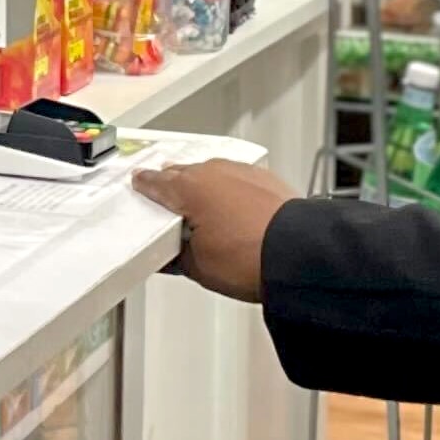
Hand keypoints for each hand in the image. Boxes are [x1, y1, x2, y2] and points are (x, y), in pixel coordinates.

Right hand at [138, 156, 292, 302]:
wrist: (300, 256)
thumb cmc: (251, 258)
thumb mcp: (196, 266)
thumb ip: (173, 255)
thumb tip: (167, 255)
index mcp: (187, 188)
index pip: (154, 182)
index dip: (143, 187)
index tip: (140, 187)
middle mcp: (212, 172)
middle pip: (181, 174)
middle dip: (173, 187)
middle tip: (170, 208)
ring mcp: (241, 172)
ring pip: (211, 175)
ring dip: (204, 188)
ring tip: (205, 216)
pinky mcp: (265, 179)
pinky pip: (237, 180)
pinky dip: (231, 192)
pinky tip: (234, 213)